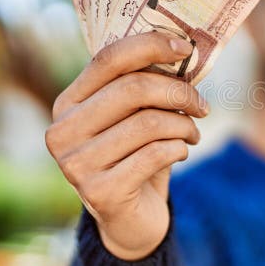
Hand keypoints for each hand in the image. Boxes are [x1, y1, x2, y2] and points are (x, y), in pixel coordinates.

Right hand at [45, 32, 208, 259]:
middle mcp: (62, 132)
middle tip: (202, 105)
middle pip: (134, 89)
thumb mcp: (135, 117)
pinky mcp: (100, 193)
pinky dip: (179, 149)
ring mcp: (76, 164)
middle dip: (179, 92)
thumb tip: (180, 49)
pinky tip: (181, 153)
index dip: (150, 46)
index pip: (108, 59)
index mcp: (68, 103)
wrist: (130, 219)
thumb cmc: (135, 156)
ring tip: (191, 133)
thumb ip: (145, 86)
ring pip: (150, 123)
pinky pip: (156, 154)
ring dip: (184, 125)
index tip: (185, 49)